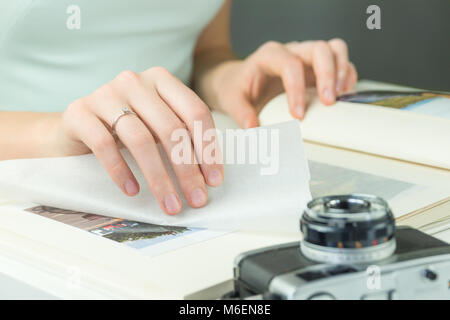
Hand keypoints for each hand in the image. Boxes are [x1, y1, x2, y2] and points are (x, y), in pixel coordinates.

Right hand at [56, 67, 222, 214]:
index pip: (195, 112)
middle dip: (188, 170)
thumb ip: (182, 139)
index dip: (209, 149)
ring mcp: (105, 94)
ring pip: (141, 140)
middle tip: (196, 199)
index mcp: (161, 79)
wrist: (76, 126)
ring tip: (170, 204)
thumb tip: (210, 177)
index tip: (214, 180)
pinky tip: (132, 190)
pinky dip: (121, 171)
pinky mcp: (80, 112)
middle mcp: (135, 81)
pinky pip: (104, 145)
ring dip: (160, 179)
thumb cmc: (126, 129)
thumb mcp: (157, 125)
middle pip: (171, 129)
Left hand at [214, 39, 357, 127]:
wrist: (241, 81)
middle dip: (328, 75)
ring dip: (342, 71)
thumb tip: (253, 127)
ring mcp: (306, 57)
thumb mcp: (232, 99)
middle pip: (318, 49)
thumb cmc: (239, 87)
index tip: (298, 115)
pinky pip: (340, 61)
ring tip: (341, 95)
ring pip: (334, 49)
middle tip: (329, 102)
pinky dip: (347, 75)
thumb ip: (241, 112)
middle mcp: (291, 51)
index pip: (289, 65)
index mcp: (269, 56)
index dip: (296, 89)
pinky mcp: (317, 67)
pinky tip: (345, 94)